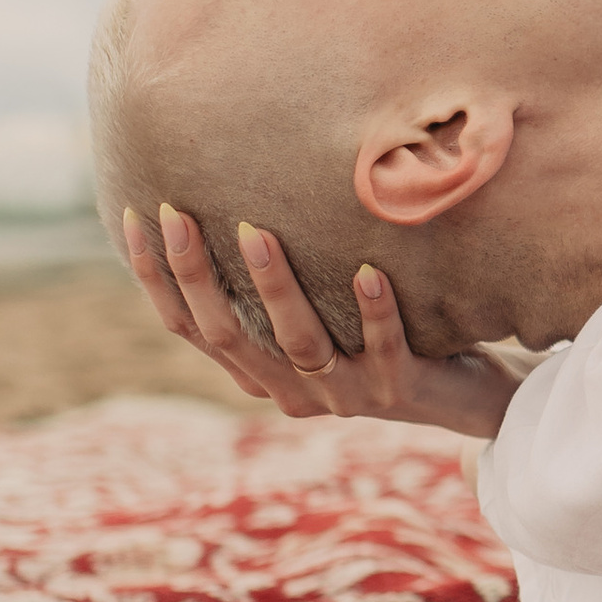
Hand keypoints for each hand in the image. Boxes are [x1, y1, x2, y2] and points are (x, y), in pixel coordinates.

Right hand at [123, 205, 521, 439]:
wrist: (465, 396)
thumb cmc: (379, 337)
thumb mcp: (319, 315)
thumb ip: (275, 285)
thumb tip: (231, 205)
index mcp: (262, 373)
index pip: (191, 329)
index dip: (158, 279)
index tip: (135, 220)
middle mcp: (292, 390)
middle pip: (227, 336)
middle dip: (196, 274)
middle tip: (176, 214)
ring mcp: (346, 394)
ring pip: (299, 342)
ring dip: (275, 286)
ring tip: (259, 231)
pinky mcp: (399, 390)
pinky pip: (384, 347)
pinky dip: (375, 309)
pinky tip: (369, 269)